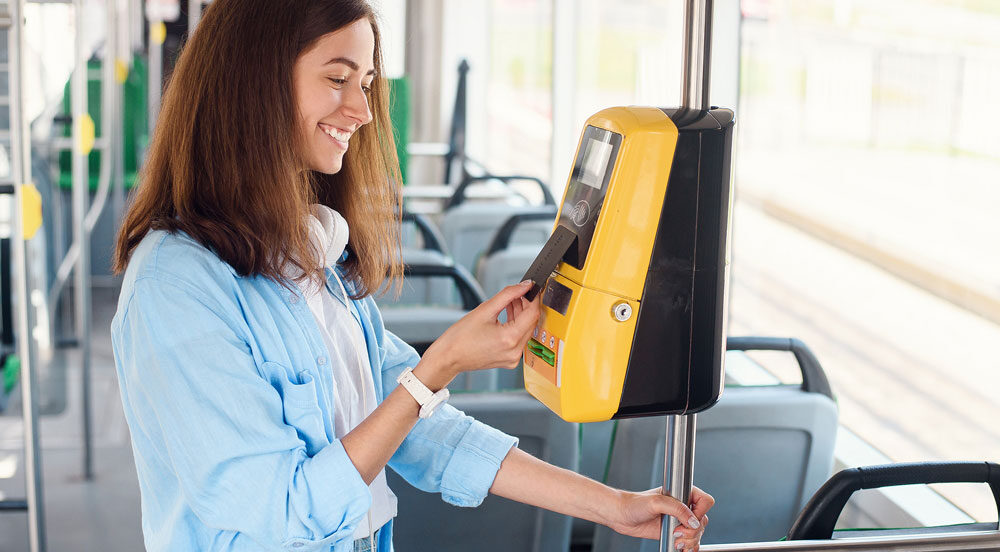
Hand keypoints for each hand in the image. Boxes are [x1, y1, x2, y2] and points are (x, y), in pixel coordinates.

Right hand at [418, 280, 539, 386]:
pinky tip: (507, 316)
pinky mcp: (509, 360)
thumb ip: (507, 295)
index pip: (532, 314)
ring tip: (509, 303)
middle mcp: (514, 351)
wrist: (449, 357)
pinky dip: (516, 327)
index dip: (533, 298)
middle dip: (526, 306)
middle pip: (531, 323)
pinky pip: (519, 340)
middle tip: (517, 294)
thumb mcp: (485, 309)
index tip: (530, 289)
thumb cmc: (460, 337)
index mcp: (510, 339)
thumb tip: (524, 286)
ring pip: (526, 331)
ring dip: (521, 315)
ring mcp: (512, 358)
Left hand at [610, 486, 713, 550]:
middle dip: (693, 531)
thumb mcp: (656, 502)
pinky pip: (690, 542)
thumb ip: (677, 509)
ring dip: (690, 540)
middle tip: (677, 532)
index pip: (705, 501)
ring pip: (698, 533)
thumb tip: (693, 521)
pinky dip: (689, 547)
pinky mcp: (675, 532)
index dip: (701, 512)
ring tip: (676, 540)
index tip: (689, 519)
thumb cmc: (635, 503)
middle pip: (703, 521)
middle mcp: (683, 507)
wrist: (622, 516)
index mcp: (682, 493)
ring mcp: (679, 521)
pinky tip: (681, 547)